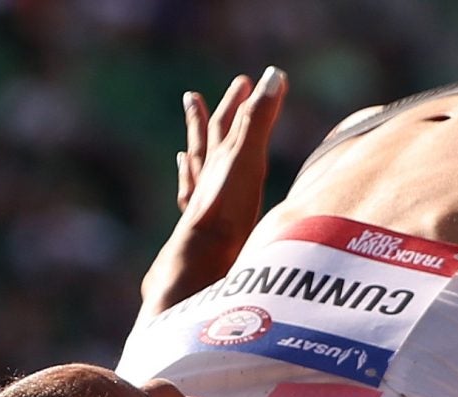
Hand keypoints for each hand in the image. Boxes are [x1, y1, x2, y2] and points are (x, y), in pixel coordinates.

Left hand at [175, 66, 286, 254]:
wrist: (203, 261)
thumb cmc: (227, 209)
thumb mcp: (248, 157)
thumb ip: (259, 119)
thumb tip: (274, 74)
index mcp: (218, 161)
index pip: (227, 123)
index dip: (237, 102)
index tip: (244, 82)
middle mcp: (204, 180)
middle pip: (203, 144)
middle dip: (204, 121)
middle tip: (192, 98)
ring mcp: (198, 207)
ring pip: (192, 176)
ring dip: (190, 159)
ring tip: (183, 152)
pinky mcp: (198, 235)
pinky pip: (189, 209)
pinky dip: (188, 198)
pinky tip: (184, 201)